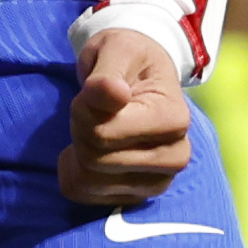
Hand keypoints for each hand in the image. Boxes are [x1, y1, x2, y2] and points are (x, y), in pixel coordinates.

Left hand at [59, 28, 193, 210]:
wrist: (141, 75)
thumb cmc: (129, 59)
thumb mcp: (117, 49)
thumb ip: (110, 71)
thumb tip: (113, 92)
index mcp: (174, 120)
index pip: (103, 133)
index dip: (84, 107)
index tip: (96, 88)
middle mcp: (174, 159)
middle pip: (94, 159)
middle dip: (81, 127)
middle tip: (94, 106)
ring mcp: (155, 183)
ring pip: (87, 180)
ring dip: (77, 148)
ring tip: (96, 124)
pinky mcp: (133, 198)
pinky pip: (81, 193)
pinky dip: (73, 169)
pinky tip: (87, 148)